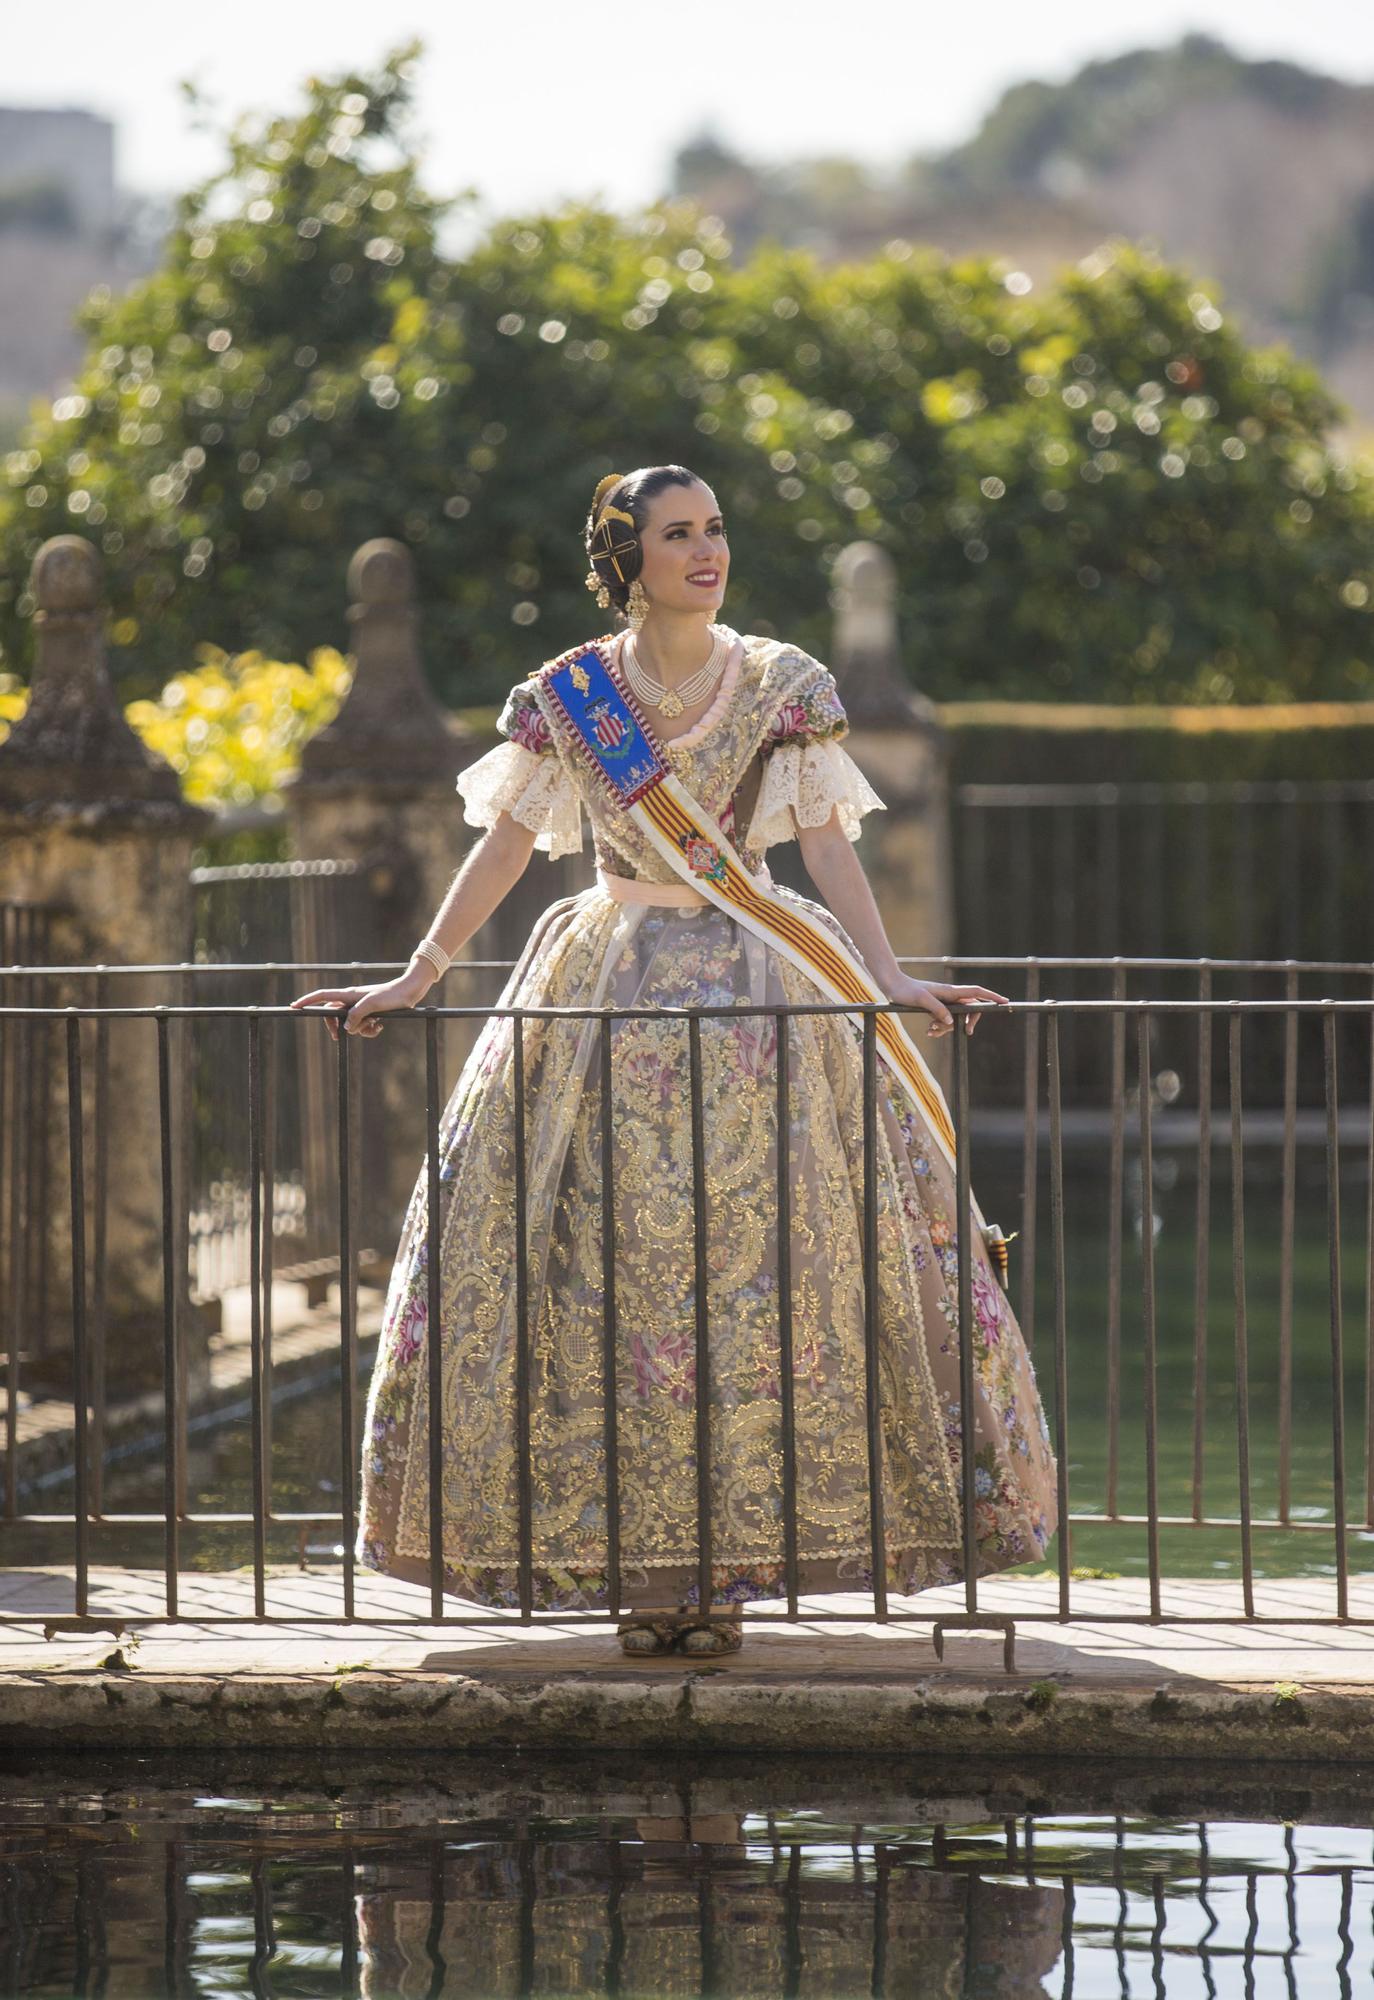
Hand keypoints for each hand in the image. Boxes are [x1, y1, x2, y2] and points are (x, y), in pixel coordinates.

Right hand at [289, 965, 431, 1042]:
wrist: (410, 992)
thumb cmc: (392, 995)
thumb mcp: (373, 1005)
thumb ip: (357, 1014)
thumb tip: (346, 1027)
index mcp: (348, 995)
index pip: (322, 996)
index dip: (307, 1001)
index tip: (294, 1006)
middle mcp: (352, 1000)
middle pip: (333, 1015)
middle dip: (337, 1027)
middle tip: (339, 1037)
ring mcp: (361, 1007)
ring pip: (350, 1024)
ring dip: (360, 1030)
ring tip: (375, 1025)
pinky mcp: (371, 1013)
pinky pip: (363, 1027)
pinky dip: (370, 1030)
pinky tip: (380, 1027)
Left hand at [882, 973, 1011, 1037]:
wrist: (892, 986)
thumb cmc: (906, 990)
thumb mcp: (920, 1000)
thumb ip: (937, 1009)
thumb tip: (951, 1022)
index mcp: (950, 991)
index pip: (976, 992)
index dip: (992, 997)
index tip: (1005, 1002)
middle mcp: (950, 996)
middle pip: (971, 1009)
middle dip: (969, 1021)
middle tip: (967, 1032)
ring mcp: (943, 1002)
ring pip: (956, 1018)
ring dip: (947, 1028)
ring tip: (931, 1030)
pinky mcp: (936, 1008)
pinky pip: (944, 1021)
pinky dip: (939, 1028)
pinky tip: (929, 1032)